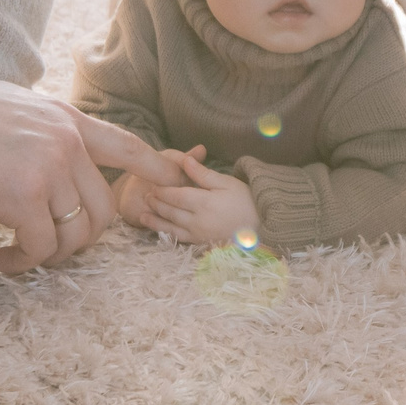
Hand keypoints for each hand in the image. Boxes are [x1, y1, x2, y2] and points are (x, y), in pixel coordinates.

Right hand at [0, 57, 186, 272]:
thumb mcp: (12, 108)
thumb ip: (42, 133)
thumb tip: (52, 163)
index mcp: (66, 118)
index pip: (126, 145)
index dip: (154, 168)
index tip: (172, 183)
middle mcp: (66, 140)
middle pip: (102, 210)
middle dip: (78, 240)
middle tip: (43, 250)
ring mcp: (48, 166)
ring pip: (73, 235)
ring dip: (46, 257)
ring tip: (15, 258)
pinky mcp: (21, 194)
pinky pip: (40, 247)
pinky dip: (22, 263)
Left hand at [142, 148, 261, 246]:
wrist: (262, 227)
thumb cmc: (246, 201)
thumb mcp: (226, 182)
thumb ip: (203, 173)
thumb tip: (185, 160)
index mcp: (204, 203)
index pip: (175, 195)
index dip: (162, 189)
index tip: (153, 182)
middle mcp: (198, 221)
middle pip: (170, 211)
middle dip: (156, 203)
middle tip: (146, 195)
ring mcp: (199, 234)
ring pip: (170, 227)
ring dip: (155, 221)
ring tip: (143, 215)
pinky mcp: (201, 244)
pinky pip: (179, 239)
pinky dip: (166, 234)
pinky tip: (160, 230)